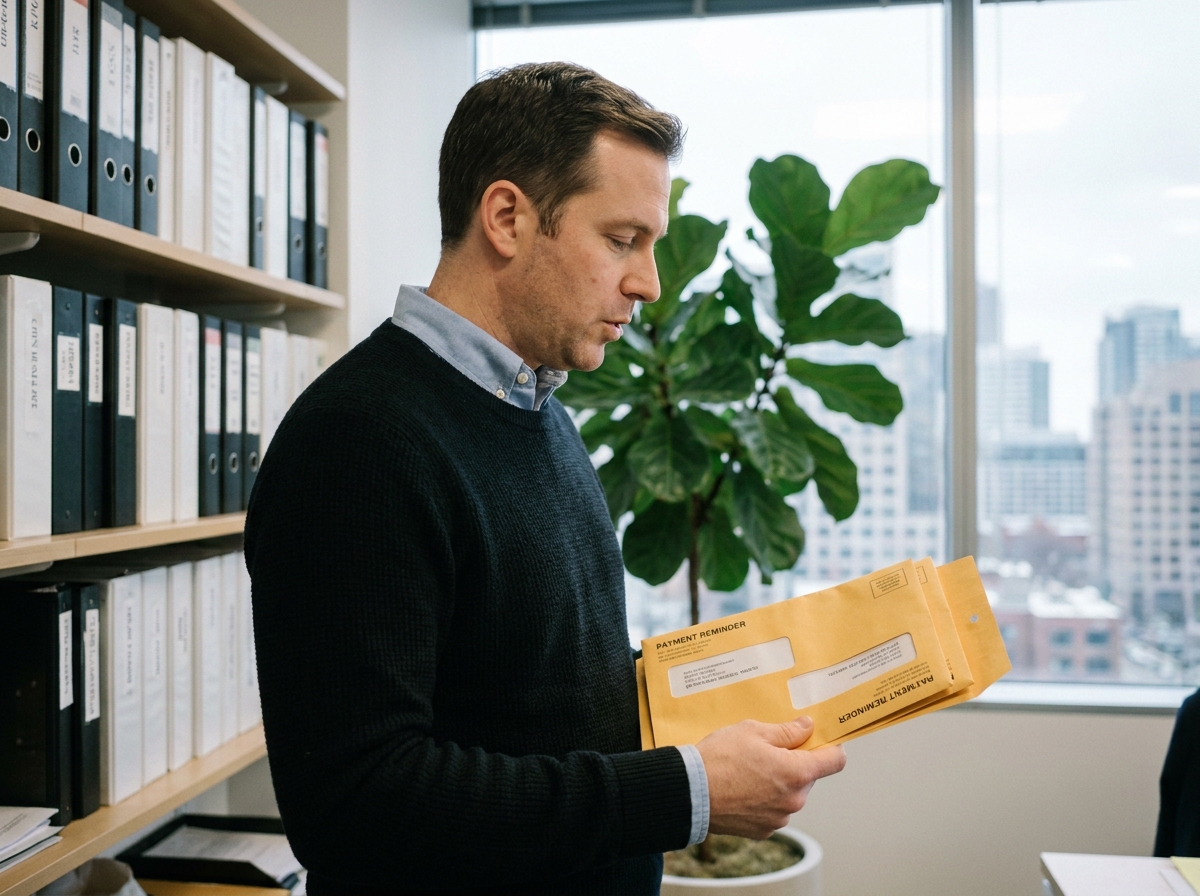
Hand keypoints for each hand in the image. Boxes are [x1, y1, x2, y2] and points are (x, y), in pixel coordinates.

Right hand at [696, 716, 846, 838]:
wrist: (689, 793)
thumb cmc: (719, 759)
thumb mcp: (753, 731)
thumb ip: (787, 731)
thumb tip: (807, 727)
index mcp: (797, 772)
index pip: (835, 761)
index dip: (830, 747)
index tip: (820, 740)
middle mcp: (794, 800)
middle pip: (808, 777)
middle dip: (794, 763)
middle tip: (766, 751)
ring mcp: (779, 818)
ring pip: (789, 794)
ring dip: (778, 782)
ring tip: (747, 771)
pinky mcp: (762, 831)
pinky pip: (773, 810)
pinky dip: (764, 800)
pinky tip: (741, 788)